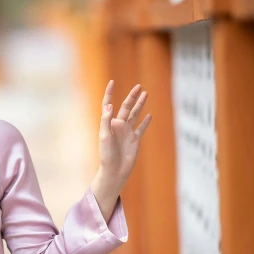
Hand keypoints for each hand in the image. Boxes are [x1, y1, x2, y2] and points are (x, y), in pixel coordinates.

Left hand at [91, 81, 151, 219]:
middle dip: (132, 96)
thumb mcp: (104, 136)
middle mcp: (118, 126)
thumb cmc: (106, 155)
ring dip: (140, 105)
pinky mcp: (135, 140)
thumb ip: (106, 121)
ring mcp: (127, 132)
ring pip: (135, 114)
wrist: (115, 171)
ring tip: (145, 94)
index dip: (109, 93)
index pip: (108, 104)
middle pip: (126, 107)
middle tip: (139, 86)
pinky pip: (141, 128)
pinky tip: (149, 115)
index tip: (112, 82)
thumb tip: (110, 105)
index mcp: (109, 123)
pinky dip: (145, 122)